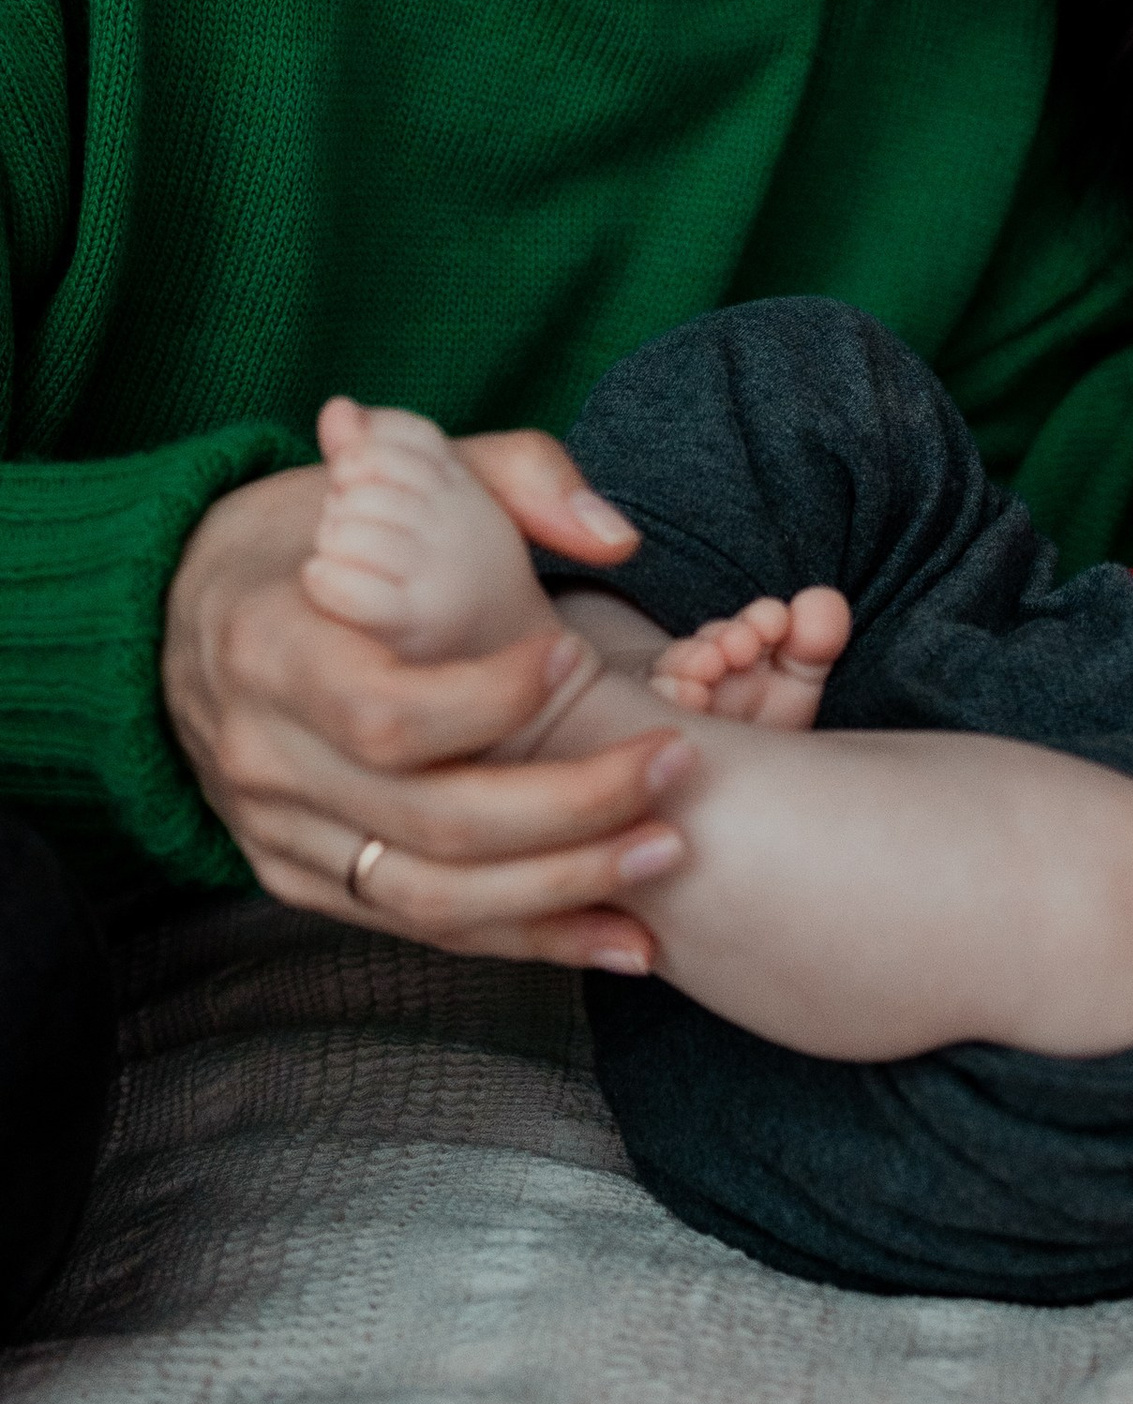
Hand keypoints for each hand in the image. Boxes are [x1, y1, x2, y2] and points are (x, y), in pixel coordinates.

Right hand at [162, 435, 692, 968]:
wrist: (186, 609)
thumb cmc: (317, 535)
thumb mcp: (400, 468)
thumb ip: (521, 476)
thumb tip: (615, 538)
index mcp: (271, 645)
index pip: (385, 711)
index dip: (491, 702)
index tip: (576, 658)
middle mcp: (263, 753)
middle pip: (428, 819)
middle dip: (570, 806)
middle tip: (674, 765)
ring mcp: (276, 830)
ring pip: (428, 897)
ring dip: (562, 888)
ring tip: (666, 853)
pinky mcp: (300, 878)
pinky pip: (420, 927)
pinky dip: (527, 936)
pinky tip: (622, 934)